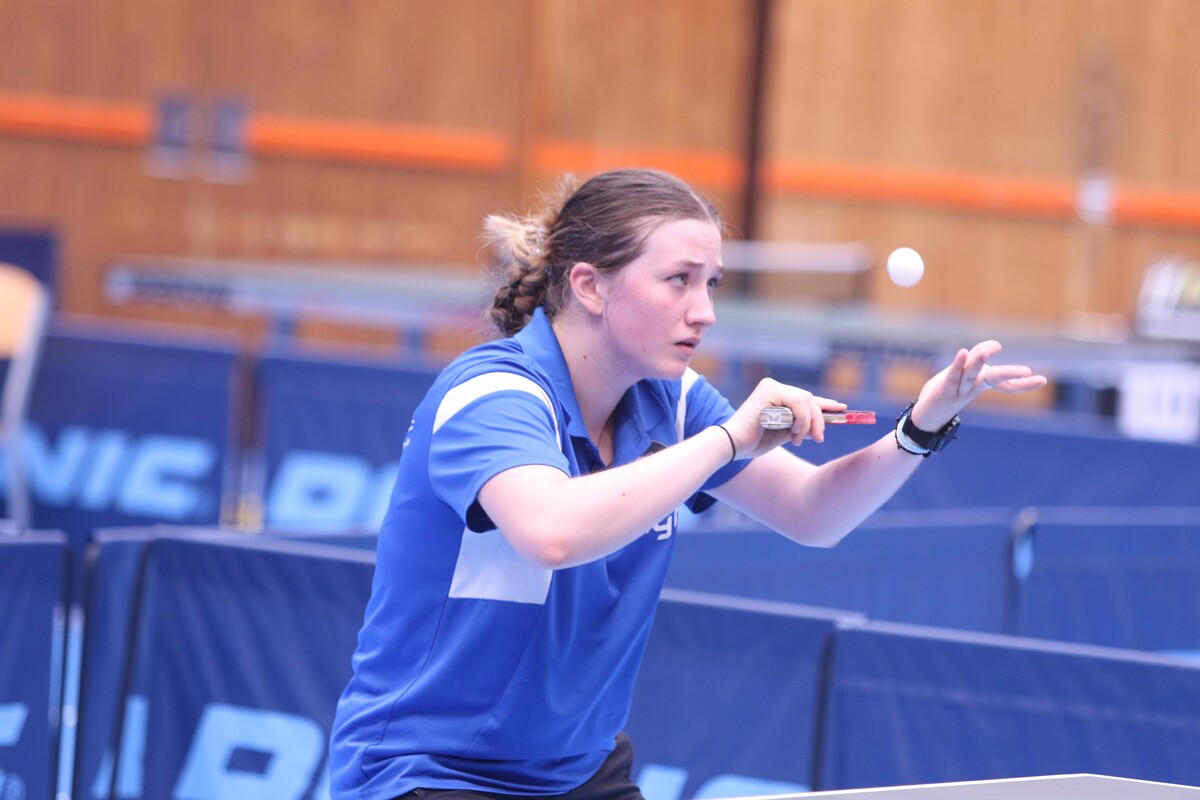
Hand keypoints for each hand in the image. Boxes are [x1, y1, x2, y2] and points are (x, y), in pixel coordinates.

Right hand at [723, 378, 846, 458]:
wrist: (733, 445)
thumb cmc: (755, 441)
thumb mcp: (785, 434)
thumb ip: (801, 427)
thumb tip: (820, 428)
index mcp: (776, 395)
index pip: (806, 398)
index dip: (825, 404)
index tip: (842, 409)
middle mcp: (774, 387)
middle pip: (809, 399)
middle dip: (819, 419)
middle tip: (819, 438)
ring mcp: (772, 387)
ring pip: (806, 401)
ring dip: (808, 422)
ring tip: (799, 438)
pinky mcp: (769, 390)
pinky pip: (798, 403)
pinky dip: (801, 419)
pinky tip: (794, 432)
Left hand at [911, 340, 1046, 430]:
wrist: (925, 418)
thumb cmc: (945, 392)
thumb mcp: (962, 372)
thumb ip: (976, 358)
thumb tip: (994, 346)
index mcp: (981, 385)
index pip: (1006, 385)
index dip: (1023, 384)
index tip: (1043, 381)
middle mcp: (973, 388)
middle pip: (994, 379)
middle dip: (1010, 374)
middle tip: (1027, 371)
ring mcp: (959, 391)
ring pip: (971, 375)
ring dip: (980, 361)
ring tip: (991, 348)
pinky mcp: (944, 391)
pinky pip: (952, 376)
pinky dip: (958, 365)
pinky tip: (963, 352)